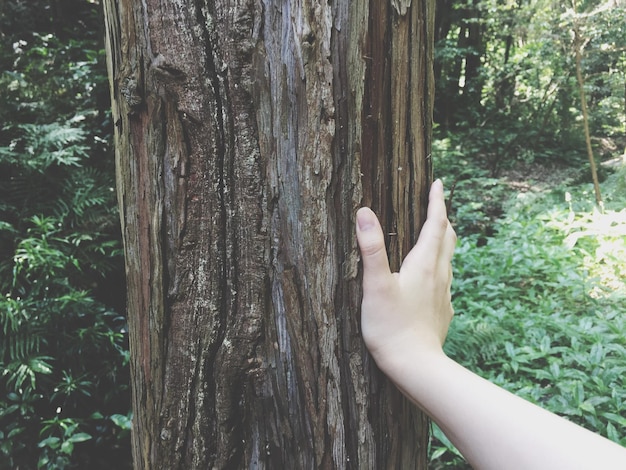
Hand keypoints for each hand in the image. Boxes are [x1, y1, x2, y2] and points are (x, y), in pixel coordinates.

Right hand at [356, 179, 455, 377]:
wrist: (416, 367)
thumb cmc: (391, 327)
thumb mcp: (375, 285)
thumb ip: (371, 248)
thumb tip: (364, 212)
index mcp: (424, 264)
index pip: (436, 223)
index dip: (437, 201)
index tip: (438, 183)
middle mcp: (439, 275)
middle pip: (448, 239)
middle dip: (443, 218)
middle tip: (438, 204)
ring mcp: (444, 295)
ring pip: (448, 260)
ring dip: (443, 241)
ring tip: (435, 235)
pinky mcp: (442, 312)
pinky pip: (445, 281)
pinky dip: (440, 267)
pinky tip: (431, 278)